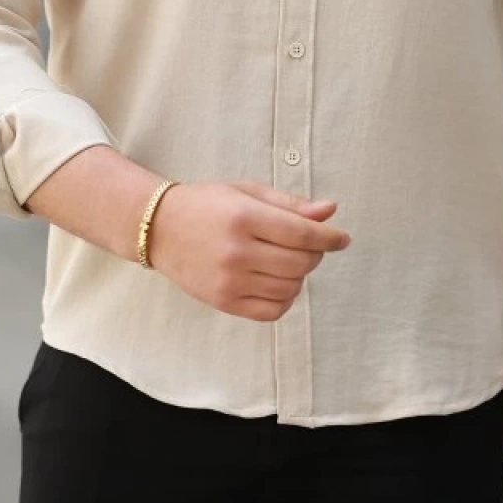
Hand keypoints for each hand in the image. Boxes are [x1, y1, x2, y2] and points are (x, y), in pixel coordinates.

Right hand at [145, 179, 350, 320]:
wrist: (160, 228)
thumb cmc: (207, 204)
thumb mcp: (247, 192)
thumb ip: (290, 204)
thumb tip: (330, 212)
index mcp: (243, 216)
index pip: (301, 233)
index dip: (328, 237)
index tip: (342, 238)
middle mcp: (236, 251)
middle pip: (300, 262)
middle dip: (315, 254)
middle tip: (309, 245)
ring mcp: (229, 280)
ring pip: (290, 287)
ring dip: (300, 275)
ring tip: (287, 259)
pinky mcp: (223, 302)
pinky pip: (272, 310)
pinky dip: (285, 298)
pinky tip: (278, 282)